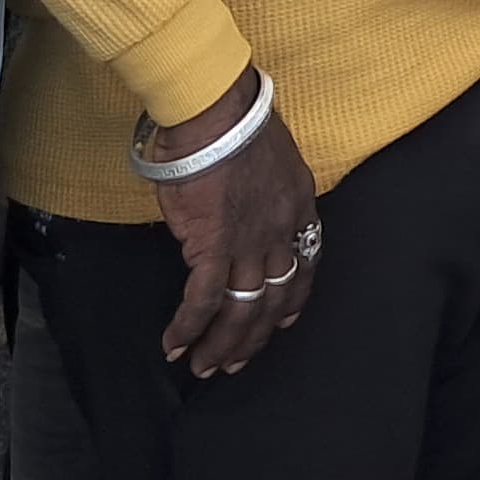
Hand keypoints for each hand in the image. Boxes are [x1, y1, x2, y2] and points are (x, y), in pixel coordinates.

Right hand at [147, 73, 316, 379]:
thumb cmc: (235, 123)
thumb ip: (265, 192)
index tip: (283, 320)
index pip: (305, 264)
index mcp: (299, 206)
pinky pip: (203, 300)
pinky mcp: (213, 245)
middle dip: (255, 336)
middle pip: (275, 299)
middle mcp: (280, 231)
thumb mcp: (272, 159)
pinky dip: (188, 327)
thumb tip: (245, 210)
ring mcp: (249, 242)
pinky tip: (175, 345)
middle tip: (236, 362)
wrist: (215, 112)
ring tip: (205, 367)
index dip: (293, 299)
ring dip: (222, 344)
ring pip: (242, 309)